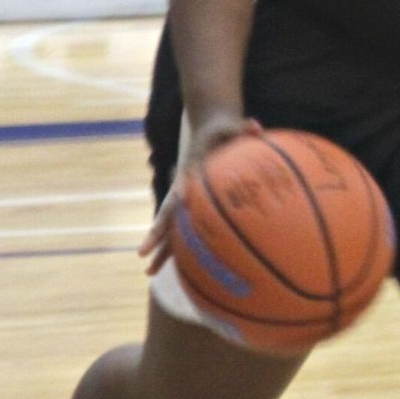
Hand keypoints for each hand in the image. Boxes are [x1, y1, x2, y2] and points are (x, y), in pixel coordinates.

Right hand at [139, 113, 259, 276]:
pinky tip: (182, 269)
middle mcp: (182, 186)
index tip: (180, 202)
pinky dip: (183, 246)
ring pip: (171, 226)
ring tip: (149, 272)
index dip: (181, 191)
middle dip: (157, 232)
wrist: (210, 129)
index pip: (183, 181)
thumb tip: (256, 127)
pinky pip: (187, 227)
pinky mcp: (192, 205)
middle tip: (143, 253)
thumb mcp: (232, 126)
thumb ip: (243, 128)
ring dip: (161, 248)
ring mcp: (185, 198)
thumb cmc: (222, 130)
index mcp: (190, 167)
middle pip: (168, 212)